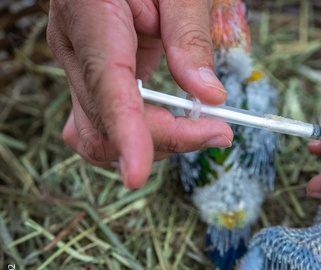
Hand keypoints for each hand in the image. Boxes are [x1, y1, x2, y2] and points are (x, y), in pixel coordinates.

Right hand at [47, 0, 232, 188]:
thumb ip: (190, 39)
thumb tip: (210, 98)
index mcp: (90, 15)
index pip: (106, 87)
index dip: (124, 135)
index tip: (137, 176)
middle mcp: (74, 48)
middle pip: (107, 122)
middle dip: (166, 138)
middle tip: (219, 130)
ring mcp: (77, 67)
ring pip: (98, 134)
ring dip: (151, 143)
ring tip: (198, 125)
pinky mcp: (89, 79)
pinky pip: (102, 124)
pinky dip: (137, 134)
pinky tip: (167, 122)